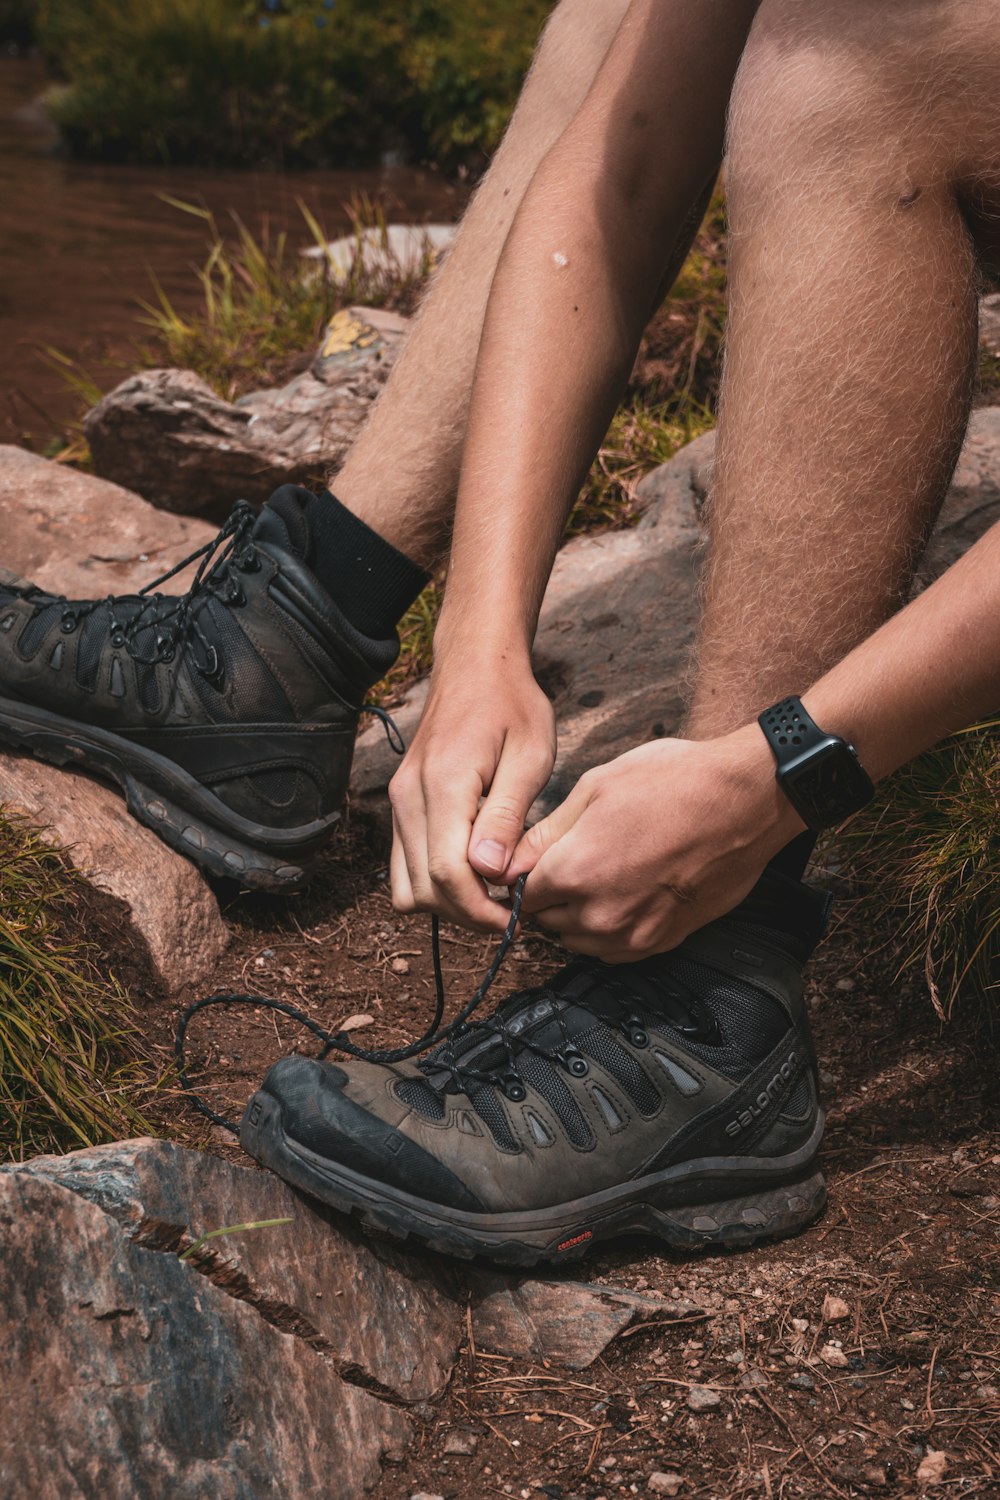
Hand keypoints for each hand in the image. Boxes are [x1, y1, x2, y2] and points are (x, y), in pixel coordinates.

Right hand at [388, 655, 556, 930]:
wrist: (476, 665)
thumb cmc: (513, 705)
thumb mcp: (529, 756)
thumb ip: (507, 817)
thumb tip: (489, 873)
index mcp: (444, 784)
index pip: (448, 874)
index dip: (482, 910)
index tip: (517, 917)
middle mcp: (408, 797)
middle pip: (423, 890)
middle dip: (466, 913)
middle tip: (511, 911)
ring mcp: (398, 801)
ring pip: (406, 886)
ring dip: (447, 903)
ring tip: (492, 894)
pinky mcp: (400, 803)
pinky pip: (403, 865)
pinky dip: (433, 882)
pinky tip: (474, 872)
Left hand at [507, 726, 804, 960]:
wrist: (744, 803)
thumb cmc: (672, 782)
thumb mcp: (595, 789)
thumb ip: (547, 833)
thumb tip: (510, 861)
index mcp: (573, 872)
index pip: (522, 895)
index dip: (524, 877)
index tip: (534, 863)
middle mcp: (598, 915)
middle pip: (548, 922)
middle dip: (550, 897)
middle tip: (572, 862)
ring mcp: (633, 934)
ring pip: (579, 941)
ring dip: (578, 918)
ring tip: (601, 877)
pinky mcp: (663, 942)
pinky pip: (615, 951)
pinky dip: (609, 931)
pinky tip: (624, 896)